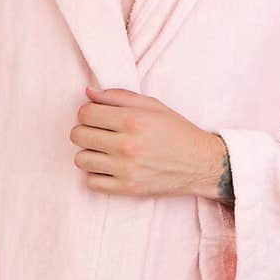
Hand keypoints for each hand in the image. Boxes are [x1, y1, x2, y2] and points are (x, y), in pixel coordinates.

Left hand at [69, 86, 231, 201]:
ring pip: (81, 159)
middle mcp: (127, 145)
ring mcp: (126, 169)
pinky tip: (108, 168)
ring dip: (89, 154)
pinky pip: (91, 182)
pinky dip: (96, 175)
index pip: (85, 113)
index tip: (96, 116)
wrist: (201, 164)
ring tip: (103, 151)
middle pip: (78, 135)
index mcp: (133, 120)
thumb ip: (118, 96)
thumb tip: (89, 92)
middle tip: (99, 133)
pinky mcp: (128, 188)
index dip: (87, 112)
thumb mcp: (153, 106)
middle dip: (85, 131)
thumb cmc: (176, 131)